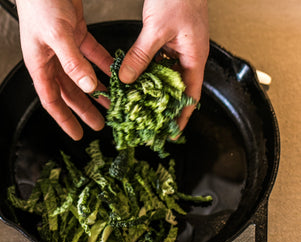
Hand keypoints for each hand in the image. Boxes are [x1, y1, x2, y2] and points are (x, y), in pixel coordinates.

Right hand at [15, 0, 112, 139]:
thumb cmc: (40, 3)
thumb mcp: (57, 36)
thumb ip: (72, 63)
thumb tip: (88, 86)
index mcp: (40, 64)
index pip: (52, 100)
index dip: (65, 119)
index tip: (78, 135)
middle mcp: (51, 59)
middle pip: (69, 92)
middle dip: (84, 109)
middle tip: (100, 124)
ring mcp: (63, 47)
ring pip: (81, 76)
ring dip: (96, 89)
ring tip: (112, 102)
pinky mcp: (75, 34)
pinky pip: (91, 55)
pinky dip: (102, 64)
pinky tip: (115, 73)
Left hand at [119, 0, 209, 133]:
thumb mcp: (156, 30)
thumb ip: (141, 56)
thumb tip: (126, 79)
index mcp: (194, 57)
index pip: (190, 96)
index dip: (181, 116)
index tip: (171, 132)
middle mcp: (187, 56)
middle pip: (175, 90)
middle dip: (162, 108)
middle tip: (147, 124)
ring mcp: (176, 49)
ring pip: (163, 78)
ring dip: (150, 92)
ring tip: (136, 108)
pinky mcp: (166, 41)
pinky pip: (155, 64)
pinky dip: (144, 74)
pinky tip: (131, 82)